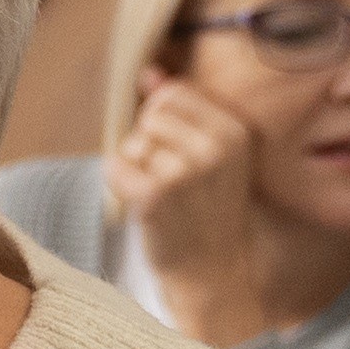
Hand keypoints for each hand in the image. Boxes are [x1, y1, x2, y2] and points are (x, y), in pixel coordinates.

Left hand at [102, 71, 262, 343]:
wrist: (211, 276)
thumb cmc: (207, 211)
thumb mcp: (210, 156)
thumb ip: (181, 110)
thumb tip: (149, 72)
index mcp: (236, 131)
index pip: (172, 94)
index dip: (164, 123)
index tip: (182, 157)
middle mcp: (217, 148)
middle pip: (150, 114)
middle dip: (149, 143)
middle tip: (172, 181)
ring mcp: (187, 172)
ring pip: (132, 143)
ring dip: (137, 168)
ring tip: (166, 198)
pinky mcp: (155, 196)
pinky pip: (113, 167)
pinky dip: (119, 185)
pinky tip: (144, 207)